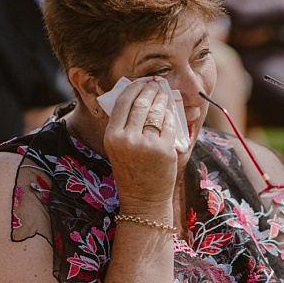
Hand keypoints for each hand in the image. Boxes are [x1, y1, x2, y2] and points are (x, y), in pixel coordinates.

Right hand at [99, 77, 191, 215]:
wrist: (143, 200)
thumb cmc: (131, 171)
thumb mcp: (117, 148)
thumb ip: (123, 125)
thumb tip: (135, 96)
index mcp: (112, 136)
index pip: (123, 102)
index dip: (134, 88)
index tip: (141, 82)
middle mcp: (127, 139)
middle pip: (141, 103)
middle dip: (150, 89)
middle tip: (156, 83)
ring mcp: (147, 144)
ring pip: (157, 111)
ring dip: (162, 98)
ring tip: (164, 93)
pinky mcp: (165, 150)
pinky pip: (170, 124)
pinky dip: (171, 115)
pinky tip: (171, 111)